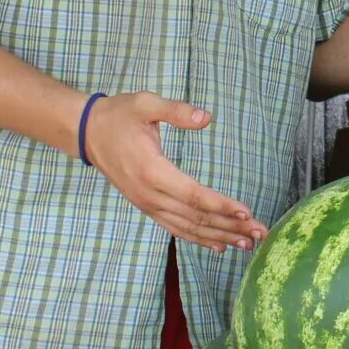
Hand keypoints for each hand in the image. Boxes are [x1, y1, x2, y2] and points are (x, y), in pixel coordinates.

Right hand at [80, 92, 267, 250]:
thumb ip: (175, 110)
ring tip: (248, 244)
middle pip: (196, 218)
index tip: (246, 212)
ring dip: (219, 237)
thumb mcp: (145, 103)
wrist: (88, 133)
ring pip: (188, 228)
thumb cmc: (119, 116)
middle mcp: (150, 195)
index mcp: (152, 171)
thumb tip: (205, 117)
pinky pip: (176, 228)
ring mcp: (147, 204)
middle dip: (230, 227)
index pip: (194, 195)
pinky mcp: (147, 207)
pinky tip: (219, 245)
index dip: (221, 206)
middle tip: (260, 234)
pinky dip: (199, 238)